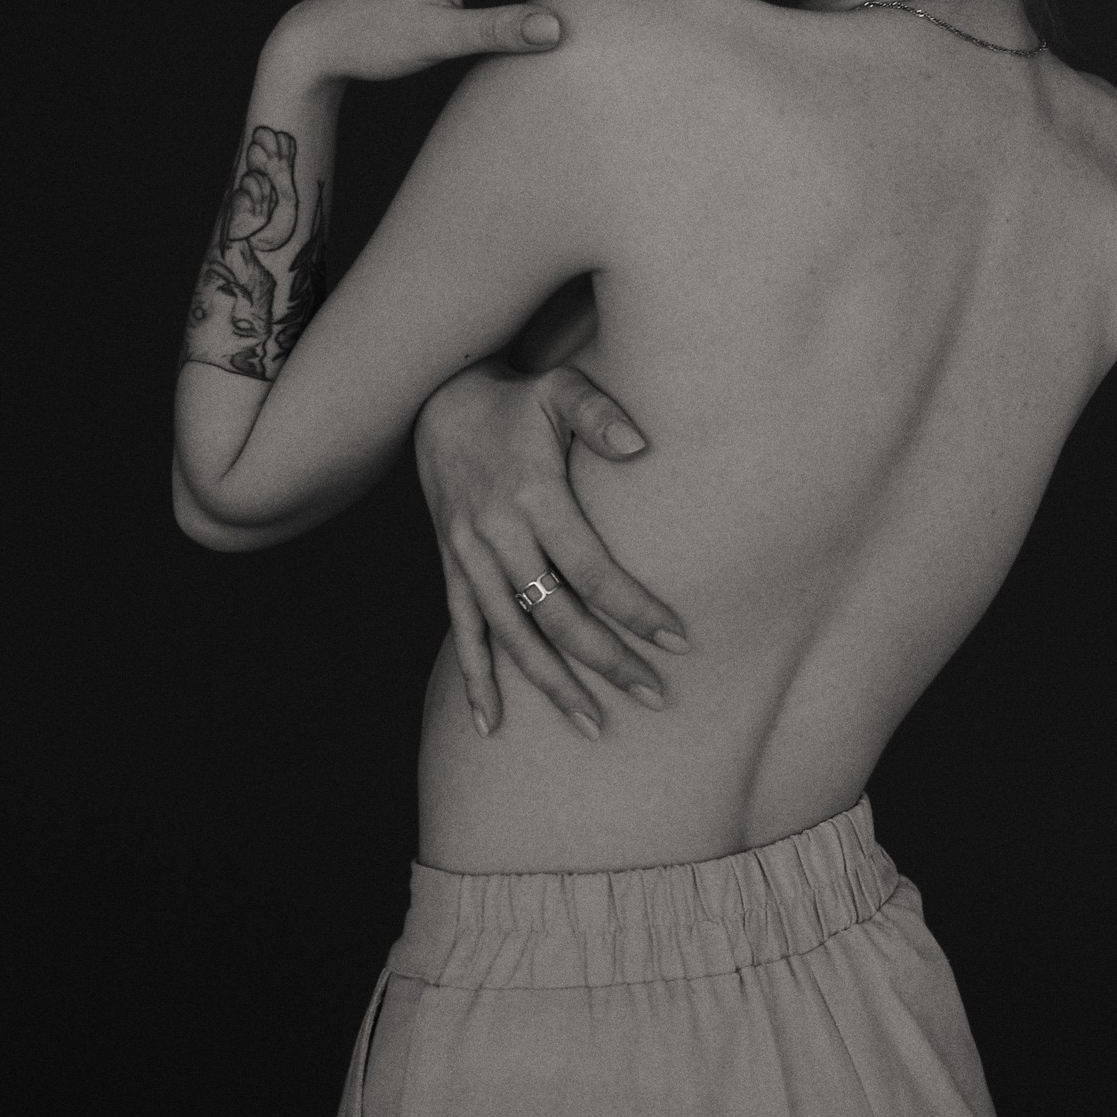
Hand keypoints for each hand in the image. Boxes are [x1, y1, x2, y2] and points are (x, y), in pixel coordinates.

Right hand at [413, 358, 689, 740]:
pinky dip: (475, 679)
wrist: (438, 400)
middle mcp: (497, 534)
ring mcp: (469, 556)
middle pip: (557, 615)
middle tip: (655, 696)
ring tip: (594, 725)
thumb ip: (600, 415)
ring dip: (552, 684)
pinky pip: (462, 631)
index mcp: (533, 496)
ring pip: (512, 635)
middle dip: (607, 661)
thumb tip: (642, 446)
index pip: (592, 570)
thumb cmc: (518, 399)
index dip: (635, 610)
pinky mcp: (451, 567)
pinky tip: (491, 723)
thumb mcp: (561, 391)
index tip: (677, 642)